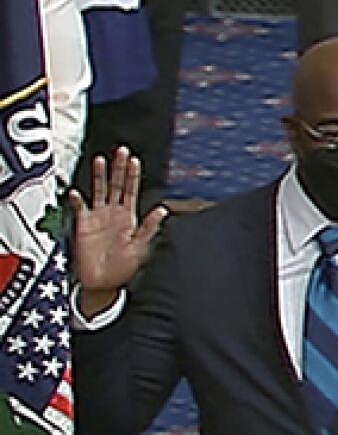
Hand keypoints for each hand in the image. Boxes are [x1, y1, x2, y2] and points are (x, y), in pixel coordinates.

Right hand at [67, 149, 166, 314]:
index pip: (131, 191)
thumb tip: (164, 210)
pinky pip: (79, 208)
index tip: (134, 160)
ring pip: (98, 191)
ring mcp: (98, 217)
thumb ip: (151, 228)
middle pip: (116, 185)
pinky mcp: (83, 224)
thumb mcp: (141, 247)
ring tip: (101, 160)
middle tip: (121, 151)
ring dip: (99, 176)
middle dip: (118, 168)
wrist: (103, 283)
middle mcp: (113, 214)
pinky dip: (77, 200)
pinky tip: (76, 193)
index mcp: (129, 218)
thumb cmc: (123, 268)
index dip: (132, 175)